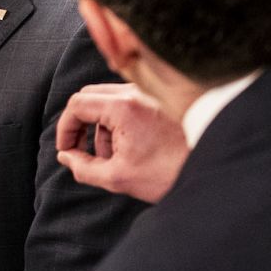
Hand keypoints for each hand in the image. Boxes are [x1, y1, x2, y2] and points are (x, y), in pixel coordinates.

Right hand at [55, 82, 188, 202]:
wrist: (206, 166)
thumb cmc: (166, 173)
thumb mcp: (117, 177)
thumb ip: (83, 167)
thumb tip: (66, 157)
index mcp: (122, 107)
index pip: (76, 105)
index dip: (65, 129)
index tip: (66, 150)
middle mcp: (133, 92)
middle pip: (87, 97)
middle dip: (79, 125)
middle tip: (79, 151)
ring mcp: (145, 93)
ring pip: (104, 100)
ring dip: (98, 126)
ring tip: (110, 156)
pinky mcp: (154, 99)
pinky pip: (122, 103)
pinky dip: (114, 122)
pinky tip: (125, 148)